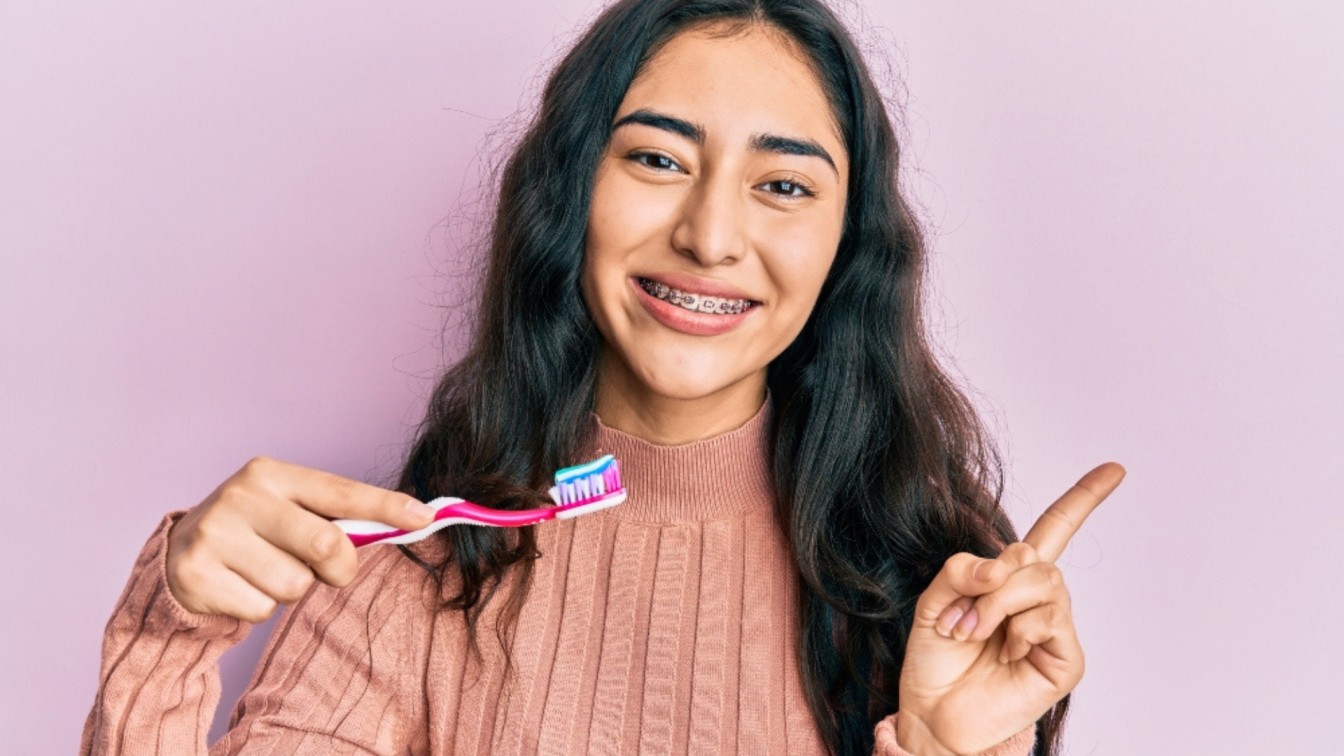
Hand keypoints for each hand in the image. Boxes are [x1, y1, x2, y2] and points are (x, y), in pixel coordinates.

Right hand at [165, 456, 436, 622]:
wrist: (176, 556)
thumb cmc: (254, 532)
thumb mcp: (289, 511)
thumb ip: (336, 517)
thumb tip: (411, 520)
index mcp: (271, 473)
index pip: (341, 491)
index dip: (386, 507)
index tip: (424, 518)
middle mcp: (242, 496)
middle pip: (325, 545)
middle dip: (337, 568)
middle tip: (323, 570)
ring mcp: (215, 534)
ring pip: (294, 585)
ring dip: (291, 590)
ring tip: (264, 572)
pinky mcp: (196, 574)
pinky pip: (261, 609)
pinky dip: (259, 608)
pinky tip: (239, 587)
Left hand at [896, 463, 1124, 754]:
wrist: (934, 713)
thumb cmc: (936, 659)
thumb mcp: (934, 600)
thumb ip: (963, 570)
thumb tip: (1004, 567)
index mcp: (1010, 579)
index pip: (1054, 530)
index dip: (1083, 499)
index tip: (1115, 469)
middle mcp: (1040, 600)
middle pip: (1035, 557)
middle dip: (991, 582)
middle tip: (963, 619)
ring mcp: (1056, 629)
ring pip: (1043, 582)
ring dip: (997, 606)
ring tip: (975, 634)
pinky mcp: (1066, 659)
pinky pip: (1048, 620)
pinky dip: (1017, 632)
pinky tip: (1006, 654)